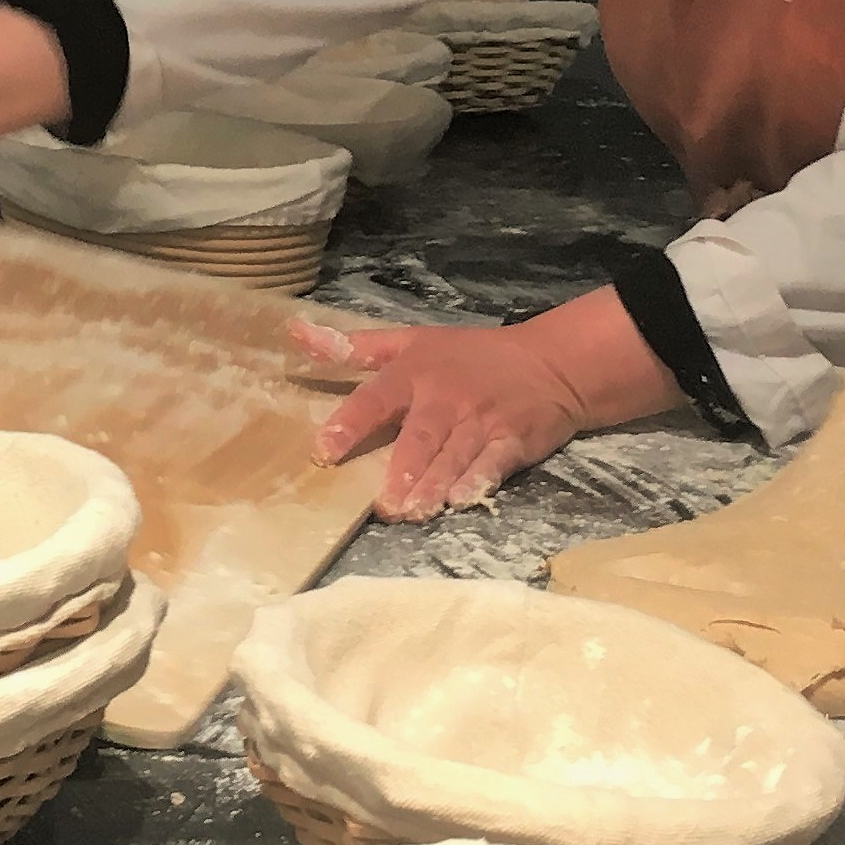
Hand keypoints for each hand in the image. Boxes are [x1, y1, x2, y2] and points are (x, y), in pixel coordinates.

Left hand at [298, 319, 596, 521]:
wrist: (550, 362)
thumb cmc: (469, 356)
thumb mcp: (411, 342)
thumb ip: (353, 346)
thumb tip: (295, 332)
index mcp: (415, 373)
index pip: (377, 398)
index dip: (351, 422)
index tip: (326, 448)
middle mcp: (447, 398)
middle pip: (420, 436)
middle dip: (403, 469)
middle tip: (383, 504)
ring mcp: (482, 421)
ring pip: (453, 456)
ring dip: (433, 485)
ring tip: (412, 512)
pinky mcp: (514, 441)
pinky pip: (493, 464)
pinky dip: (478, 481)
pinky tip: (461, 500)